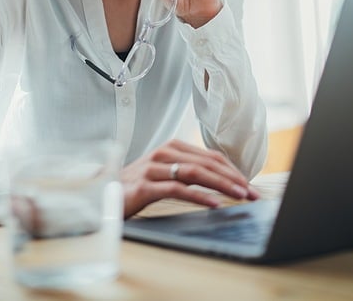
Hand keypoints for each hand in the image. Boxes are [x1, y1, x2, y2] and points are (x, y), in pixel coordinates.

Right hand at [120, 139, 259, 217]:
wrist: (99, 195)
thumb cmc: (135, 186)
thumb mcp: (164, 174)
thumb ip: (186, 172)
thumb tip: (220, 182)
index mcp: (172, 148)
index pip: (211, 156)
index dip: (233, 170)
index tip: (249, 185)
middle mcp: (164, 153)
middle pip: (207, 163)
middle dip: (234, 178)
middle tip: (252, 193)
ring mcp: (153, 168)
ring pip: (196, 173)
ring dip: (222, 185)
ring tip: (240, 196)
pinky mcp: (144, 186)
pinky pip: (177, 189)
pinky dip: (199, 196)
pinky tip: (214, 203)